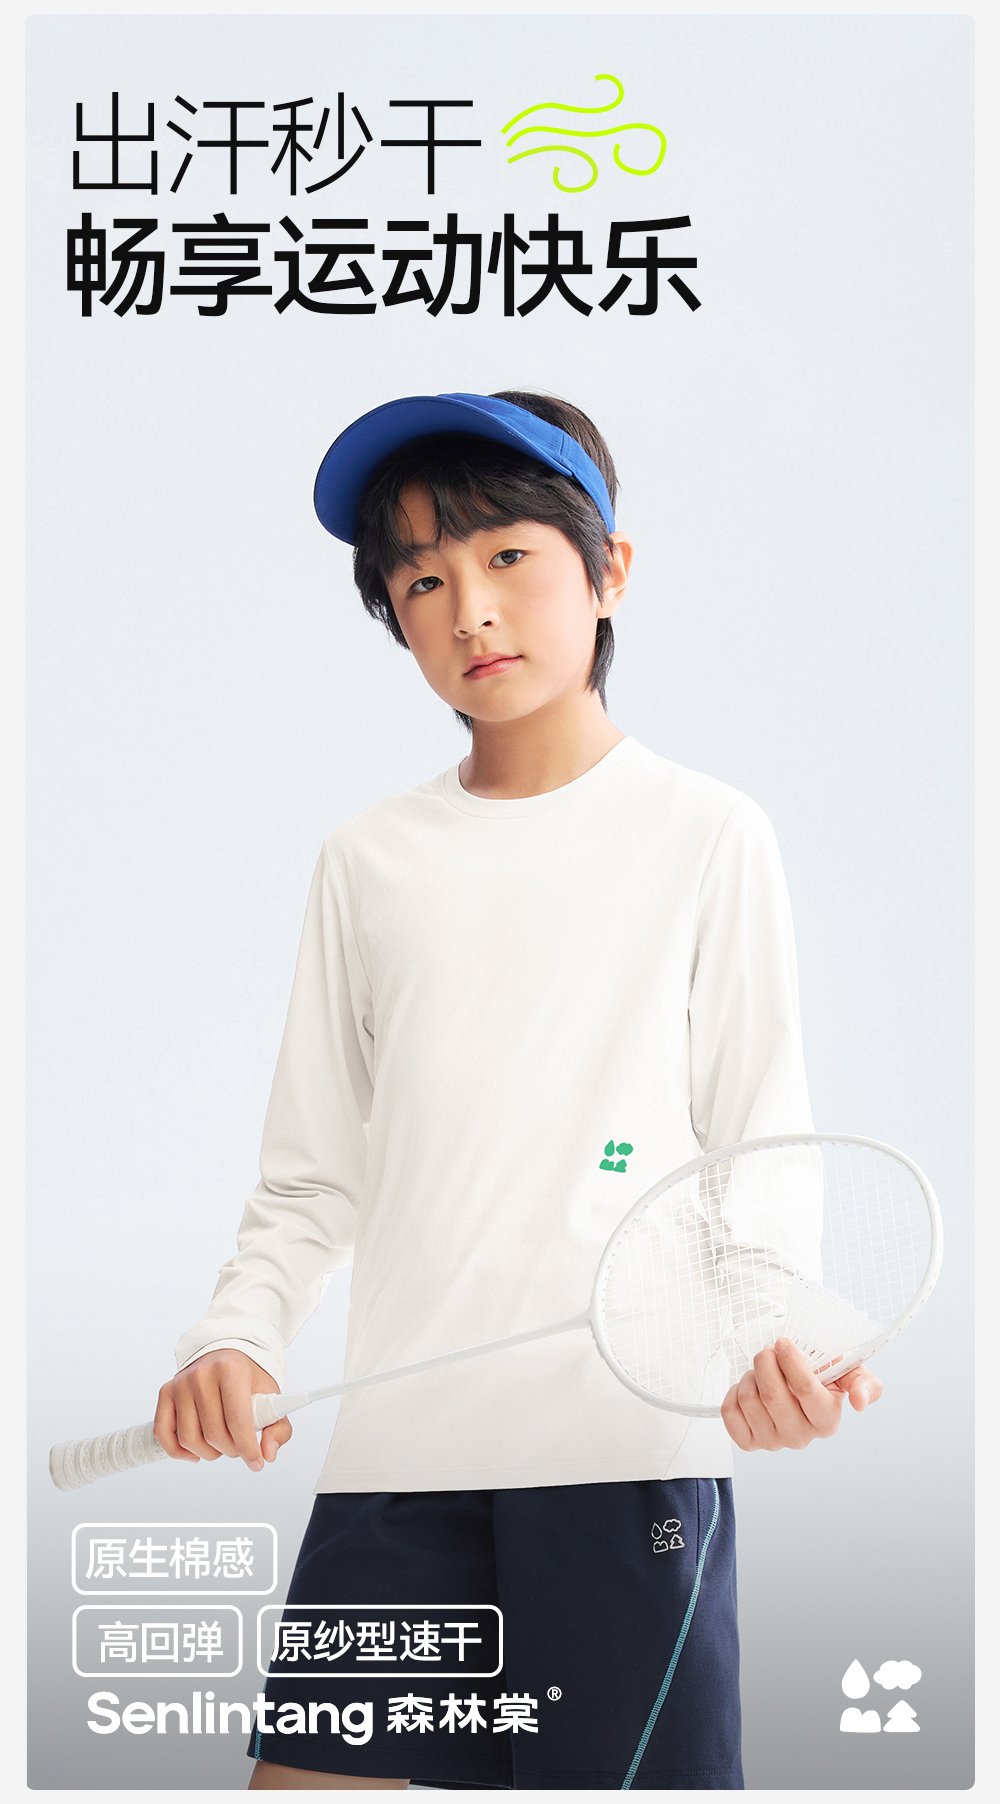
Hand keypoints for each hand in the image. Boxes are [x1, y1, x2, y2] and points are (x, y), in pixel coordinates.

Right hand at [154, 1349, 292, 1471]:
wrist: (225, 1354)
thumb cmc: (247, 1378)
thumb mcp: (270, 1396)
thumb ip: (278, 1428)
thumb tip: (267, 1454)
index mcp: (231, 1370)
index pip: (237, 1420)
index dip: (247, 1448)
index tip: (256, 1462)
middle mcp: (202, 1374)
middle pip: (214, 1434)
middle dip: (231, 1451)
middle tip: (239, 1447)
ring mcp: (181, 1383)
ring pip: (189, 1439)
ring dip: (208, 1453)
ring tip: (221, 1446)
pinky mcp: (166, 1392)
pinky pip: (164, 1433)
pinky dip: (178, 1451)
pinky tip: (195, 1452)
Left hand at [721, 1337, 882, 1451]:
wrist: (794, 1383)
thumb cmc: (821, 1376)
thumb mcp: (849, 1372)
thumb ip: (865, 1383)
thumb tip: (860, 1403)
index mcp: (827, 1422)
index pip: (805, 1390)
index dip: (791, 1361)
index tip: (784, 1343)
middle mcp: (801, 1438)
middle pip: (772, 1395)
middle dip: (765, 1362)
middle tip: (769, 1351)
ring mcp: (773, 1442)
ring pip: (748, 1399)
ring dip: (750, 1375)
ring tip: (762, 1371)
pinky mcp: (749, 1441)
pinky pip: (730, 1412)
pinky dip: (733, 1392)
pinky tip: (749, 1387)